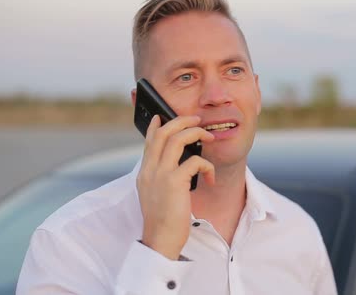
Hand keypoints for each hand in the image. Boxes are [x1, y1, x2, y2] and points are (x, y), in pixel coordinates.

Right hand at [137, 114, 214, 259]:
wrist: (160, 240)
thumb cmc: (163, 220)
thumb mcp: (157, 195)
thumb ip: (162, 178)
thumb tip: (182, 164)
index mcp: (145, 173)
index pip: (149, 142)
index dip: (156, 126)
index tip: (162, 116)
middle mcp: (150, 170)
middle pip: (163, 132)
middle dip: (182, 121)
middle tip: (196, 120)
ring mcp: (160, 174)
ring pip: (177, 139)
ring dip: (196, 133)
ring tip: (208, 136)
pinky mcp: (174, 182)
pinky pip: (195, 161)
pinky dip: (207, 166)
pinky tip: (210, 179)